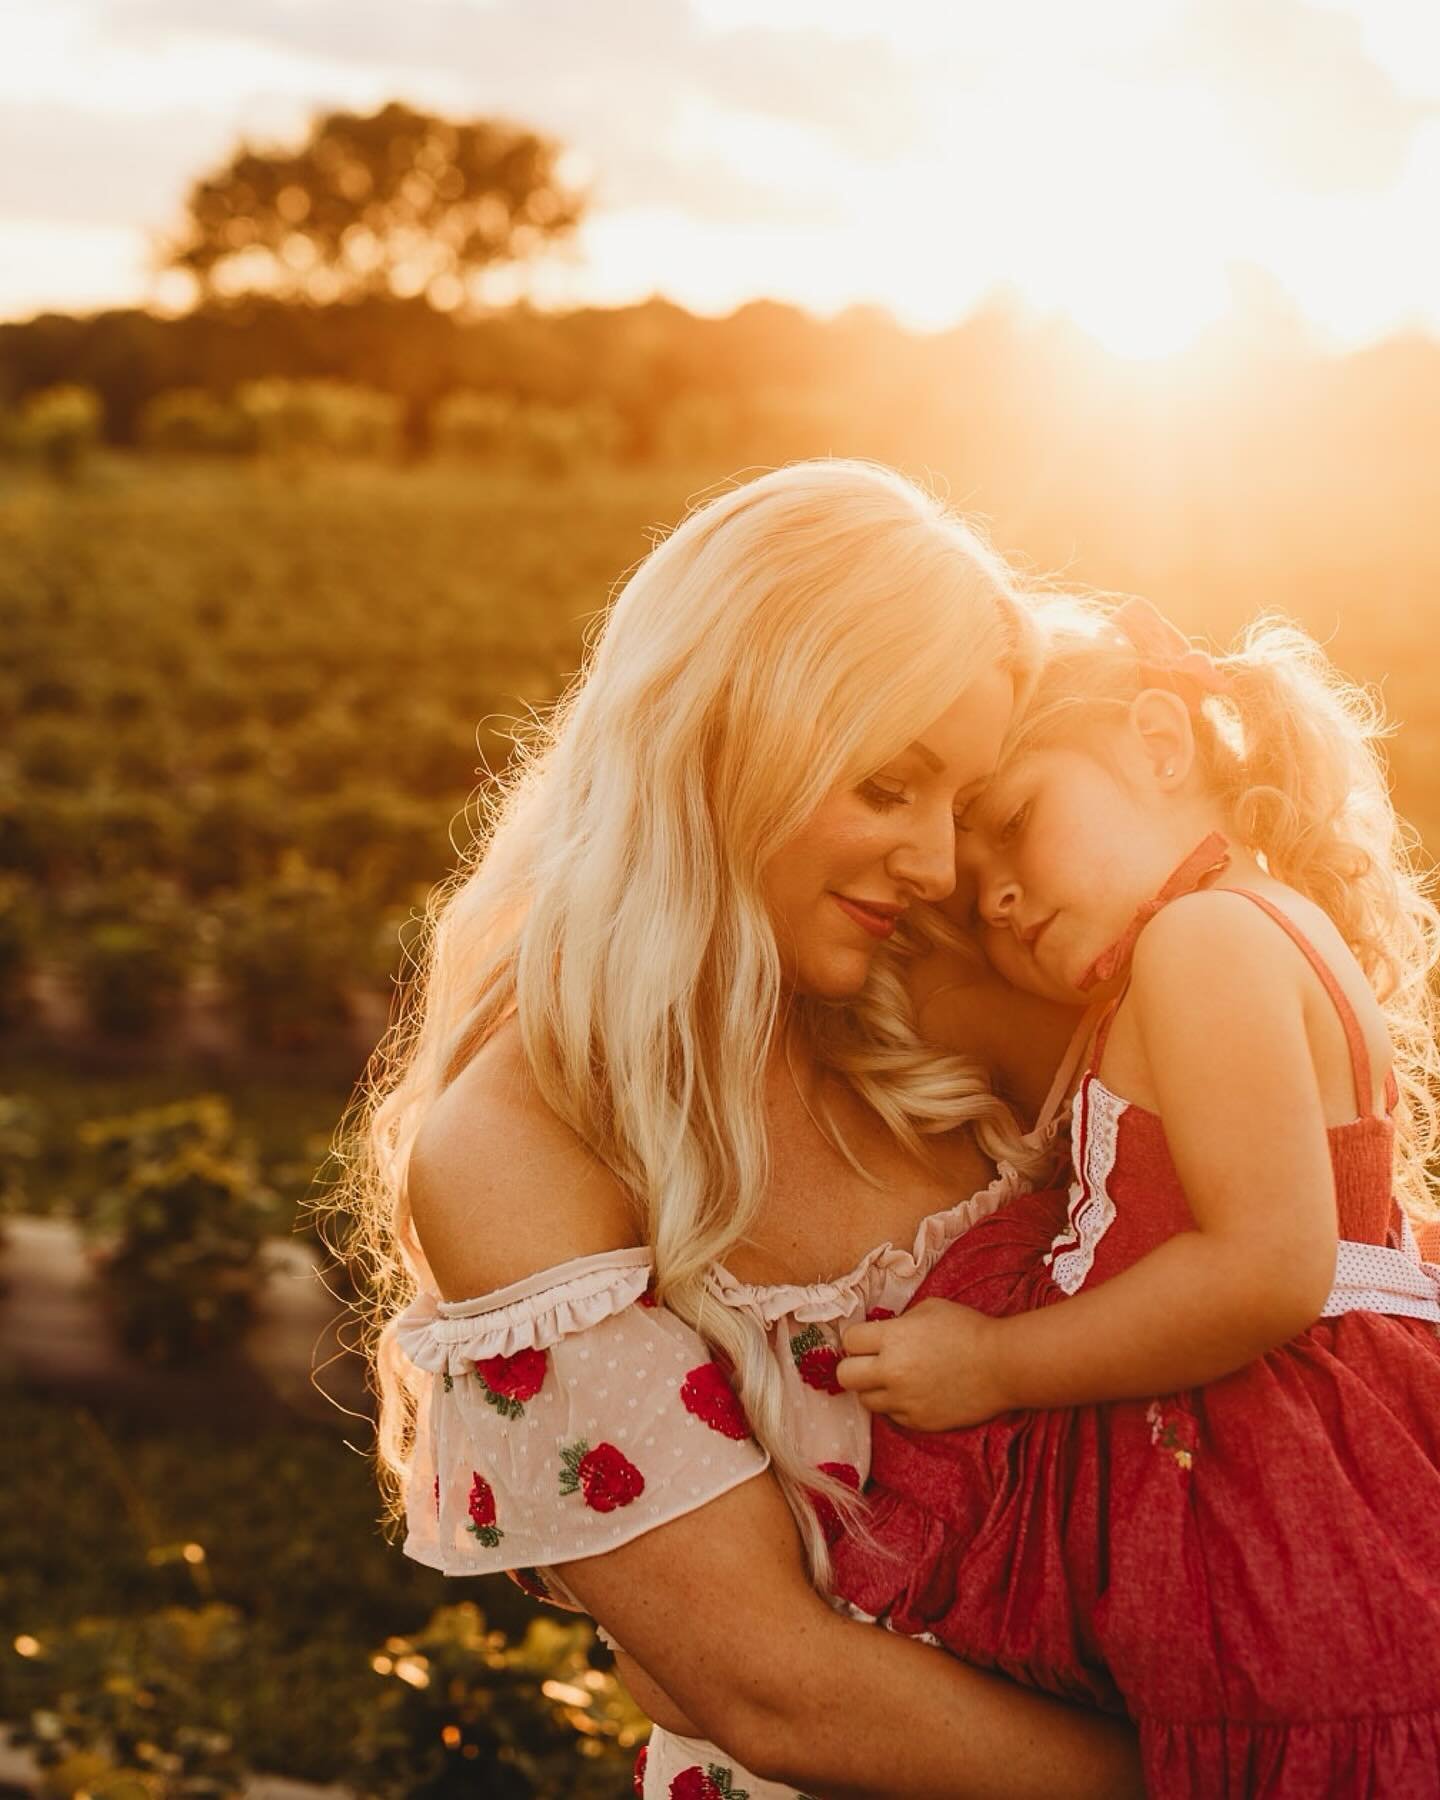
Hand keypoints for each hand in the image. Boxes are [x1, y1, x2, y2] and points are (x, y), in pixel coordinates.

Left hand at [836, 1298, 1012, 1431]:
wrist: (1002, 1365)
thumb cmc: (968, 1329)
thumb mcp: (928, 1308)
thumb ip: (898, 1322)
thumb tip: (880, 1333)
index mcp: (892, 1338)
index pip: (849, 1341)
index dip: (857, 1339)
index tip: (867, 1340)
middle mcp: (891, 1372)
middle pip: (845, 1377)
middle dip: (854, 1367)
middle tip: (869, 1363)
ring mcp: (904, 1400)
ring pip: (865, 1401)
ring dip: (875, 1389)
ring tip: (895, 1379)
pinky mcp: (918, 1421)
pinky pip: (892, 1416)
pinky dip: (898, 1405)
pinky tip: (915, 1393)